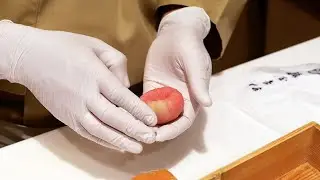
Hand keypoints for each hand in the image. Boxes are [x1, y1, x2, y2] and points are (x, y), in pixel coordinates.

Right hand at [0, 20, 156, 153]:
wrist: (31, 58)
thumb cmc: (65, 48)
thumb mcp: (96, 45)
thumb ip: (117, 63)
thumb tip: (126, 86)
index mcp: (95, 75)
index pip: (121, 97)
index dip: (138, 110)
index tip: (153, 120)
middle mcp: (85, 95)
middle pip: (113, 117)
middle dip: (134, 129)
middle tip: (152, 138)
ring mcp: (74, 109)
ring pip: (100, 130)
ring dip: (120, 140)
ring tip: (138, 147)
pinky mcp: (67, 118)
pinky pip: (87, 133)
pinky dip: (104, 141)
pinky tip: (118, 145)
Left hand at [143, 7, 212, 141]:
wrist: (175, 33)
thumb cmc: (190, 47)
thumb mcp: (196, 63)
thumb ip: (199, 83)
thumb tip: (207, 103)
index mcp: (193, 98)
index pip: (184, 121)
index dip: (173, 130)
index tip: (159, 135)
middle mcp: (178, 101)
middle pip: (168, 123)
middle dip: (156, 131)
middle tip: (140, 135)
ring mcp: (164, 96)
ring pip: (155, 116)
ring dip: (145, 123)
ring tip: (131, 128)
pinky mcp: (151, 89)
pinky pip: (144, 103)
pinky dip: (137, 110)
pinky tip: (126, 114)